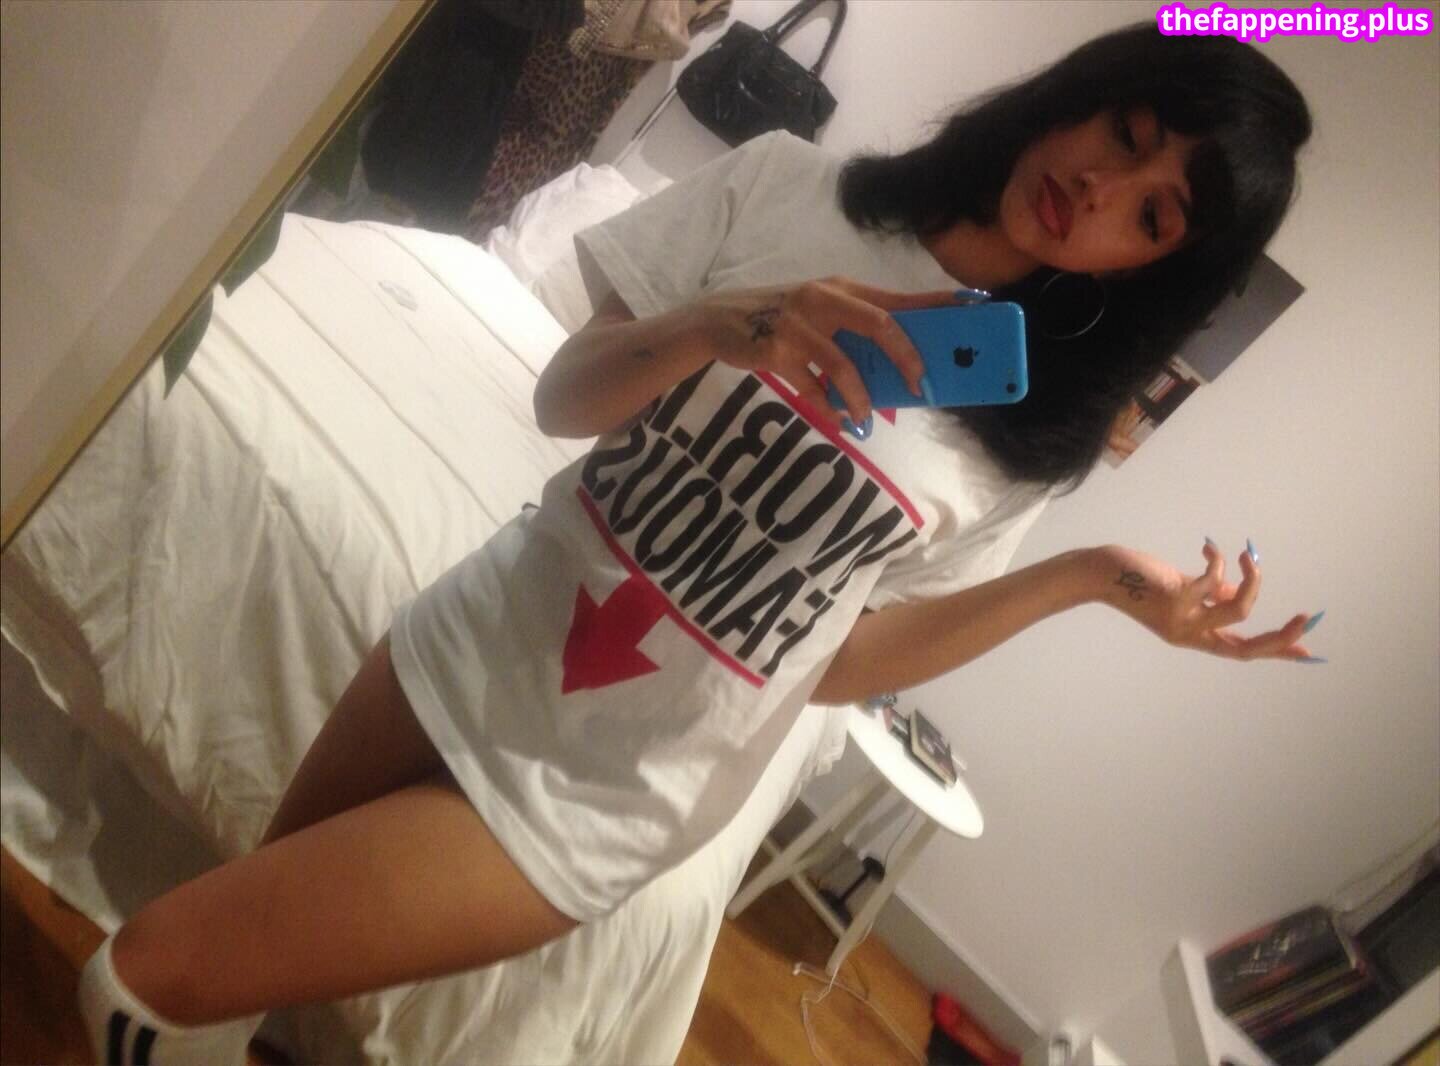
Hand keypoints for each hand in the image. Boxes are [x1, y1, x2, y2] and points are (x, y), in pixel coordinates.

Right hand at [691, 277, 962, 426]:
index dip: (937, 302)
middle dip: (908, 356)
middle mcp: (824, 299)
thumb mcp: (820, 312)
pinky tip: (837, 421)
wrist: (718, 321)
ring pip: (844, 364)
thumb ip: (855, 330)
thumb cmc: (781, 319)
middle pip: (880, 323)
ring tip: (865, 419)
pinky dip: (827, 407)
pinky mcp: (776, 349)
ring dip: (860, 397)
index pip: (899, 295)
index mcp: (843, 289)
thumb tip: (901, 365)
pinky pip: (811, 387)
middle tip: (922, 386)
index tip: (973, 308)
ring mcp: (799, 324)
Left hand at [1094, 541, 1320, 660]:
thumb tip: (1239, 588)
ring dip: (1255, 581)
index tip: (1310, 652)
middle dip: (1283, 637)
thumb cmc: (1139, 581)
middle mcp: (1190, 634)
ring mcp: (1182, 619)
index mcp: (1194, 635)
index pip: (1243, 651)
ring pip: (1240, 610)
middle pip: (1249, 648)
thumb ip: (1210, 595)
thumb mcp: (1179, 591)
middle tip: (1307, 617)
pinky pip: (1214, 580)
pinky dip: (1218, 560)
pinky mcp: (1175, 597)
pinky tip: (1210, 547)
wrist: (1100, 575)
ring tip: (1250, 557)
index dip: (1277, 652)